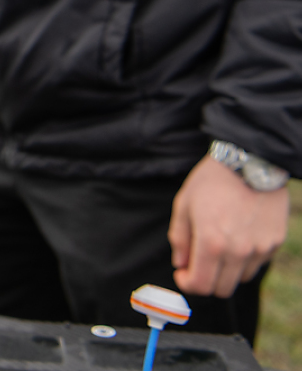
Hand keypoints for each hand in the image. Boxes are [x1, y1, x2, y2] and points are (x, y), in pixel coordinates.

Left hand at [168, 153, 288, 296]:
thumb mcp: (184, 204)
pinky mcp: (274, 244)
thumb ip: (179, 238)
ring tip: (219, 246)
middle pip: (221, 289)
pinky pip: (256, 264)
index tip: (182, 273)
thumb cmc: (212, 181)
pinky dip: (244, 260)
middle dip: (205, 280)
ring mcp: (259, 249)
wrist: (250, 163)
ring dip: (226, 271)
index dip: (187, 283)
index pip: (200, 285)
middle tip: (198, 263)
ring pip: (240, 279)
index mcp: (211, 242)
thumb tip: (180, 265)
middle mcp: (238, 251)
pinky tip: (237, 238)